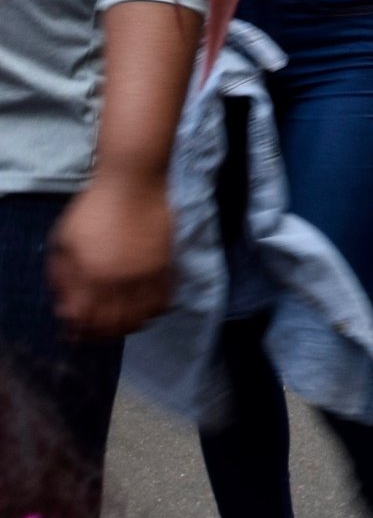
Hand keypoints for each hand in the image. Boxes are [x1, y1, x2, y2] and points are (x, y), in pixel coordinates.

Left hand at [49, 170, 173, 334]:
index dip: (80, 330)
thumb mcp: (64, 240)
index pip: (86, 319)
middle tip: (98, 331)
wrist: (132, 183)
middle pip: (114, 325)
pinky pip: (163, 301)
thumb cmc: (92, 209)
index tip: (76, 331)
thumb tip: (64, 306)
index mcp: (91, 276)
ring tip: (122, 324)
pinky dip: (154, 311)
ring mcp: (146, 276)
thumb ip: (61, 276)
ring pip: (141, 317)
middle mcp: (120, 282)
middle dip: (104, 333)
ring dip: (129, 326)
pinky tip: (145, 309)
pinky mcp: (166, 267)